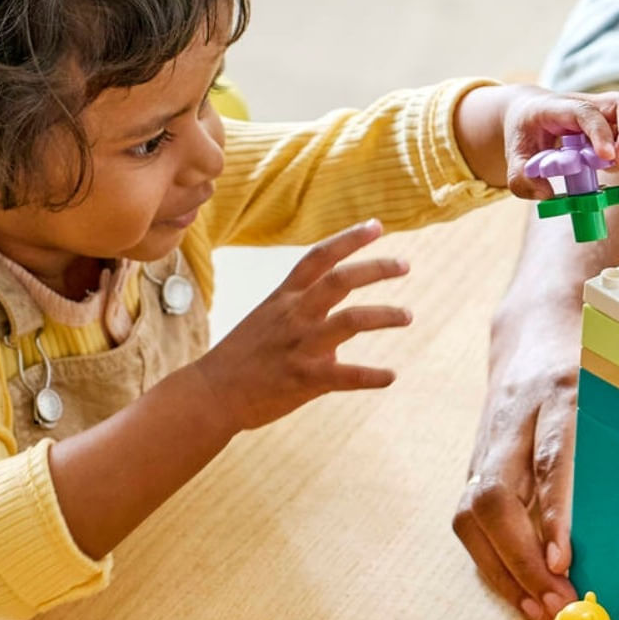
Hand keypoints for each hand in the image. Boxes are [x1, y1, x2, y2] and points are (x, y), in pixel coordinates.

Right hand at [194, 220, 407, 432]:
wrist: (211, 393)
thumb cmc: (242, 358)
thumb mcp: (267, 321)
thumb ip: (303, 318)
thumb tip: (337, 341)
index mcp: (285, 298)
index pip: (318, 257)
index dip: (349, 239)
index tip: (377, 226)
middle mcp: (294, 315)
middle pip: (340, 281)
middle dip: (376, 268)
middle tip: (405, 265)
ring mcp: (300, 345)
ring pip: (350, 321)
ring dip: (384, 315)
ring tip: (407, 315)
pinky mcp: (305, 378)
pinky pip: (347, 376)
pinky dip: (372, 376)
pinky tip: (391, 377)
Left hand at [453, 84, 618, 213]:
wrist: (533, 117)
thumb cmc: (526, 132)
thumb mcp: (515, 154)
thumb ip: (521, 177)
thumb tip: (546, 195)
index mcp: (562, 105)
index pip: (587, 110)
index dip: (599, 131)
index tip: (605, 156)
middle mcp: (595, 107)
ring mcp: (612, 123)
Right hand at [455, 286, 581, 619]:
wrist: (533, 327)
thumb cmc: (587, 365)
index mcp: (560, 395)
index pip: (548, 460)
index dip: (551, 514)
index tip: (561, 563)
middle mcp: (515, 420)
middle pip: (497, 495)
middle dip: (520, 559)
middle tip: (554, 602)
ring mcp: (488, 443)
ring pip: (473, 512)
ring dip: (501, 569)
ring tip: (536, 609)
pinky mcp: (475, 463)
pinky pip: (469, 519)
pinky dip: (492, 561)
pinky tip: (518, 590)